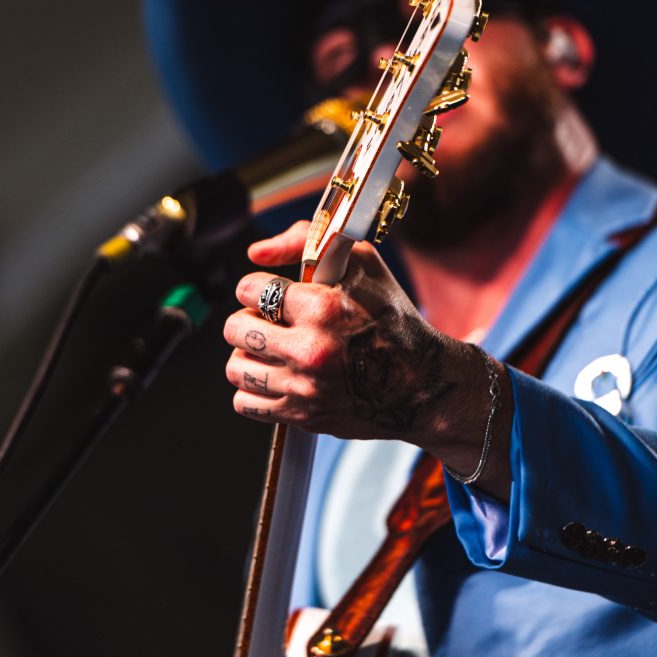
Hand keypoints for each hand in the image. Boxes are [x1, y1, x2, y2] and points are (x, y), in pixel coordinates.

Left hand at [223, 222, 512, 489]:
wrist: (421, 384)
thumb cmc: (392, 320)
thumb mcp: (361, 263)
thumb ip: (305, 240)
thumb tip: (257, 253)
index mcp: (323, 307)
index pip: (250, 289)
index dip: (256, 287)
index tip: (272, 293)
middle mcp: (310, 349)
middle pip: (235, 328)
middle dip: (249, 319)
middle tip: (270, 321)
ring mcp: (305, 387)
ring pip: (235, 367)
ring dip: (247, 354)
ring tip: (271, 349)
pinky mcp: (302, 416)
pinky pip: (245, 403)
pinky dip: (253, 389)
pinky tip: (275, 376)